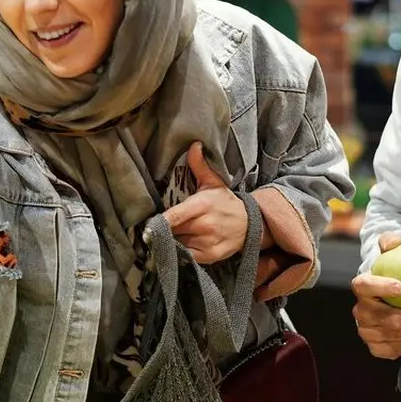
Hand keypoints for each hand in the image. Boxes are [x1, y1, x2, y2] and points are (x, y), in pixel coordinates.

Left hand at [163, 142, 247, 264]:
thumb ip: (199, 165)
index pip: (172, 217)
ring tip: (179, 233)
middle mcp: (205, 225)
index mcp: (202, 205)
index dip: (158, 222)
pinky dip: (183, 251)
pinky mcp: (209, 256)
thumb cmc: (225, 203)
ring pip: (178, 244)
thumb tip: (194, 144)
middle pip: (172, 231)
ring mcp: (208, 242)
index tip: (150, 223)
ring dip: (175, 240)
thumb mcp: (213, 183)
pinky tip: (188, 243)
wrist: (250, 225)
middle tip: (166, 226)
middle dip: (166, 229)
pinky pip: (186, 255)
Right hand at [351, 233, 400, 359]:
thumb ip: (392, 243)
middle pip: (385, 318)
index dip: (381, 287)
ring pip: (394, 335)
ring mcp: (366, 331)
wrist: (395, 298)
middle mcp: (360, 311)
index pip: (364, 286)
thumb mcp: (395, 253)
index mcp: (361, 286)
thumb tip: (393, 243)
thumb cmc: (397, 273)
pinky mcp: (375, 347)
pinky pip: (395, 349)